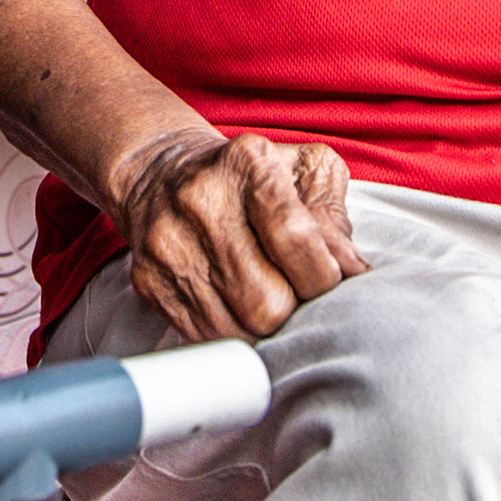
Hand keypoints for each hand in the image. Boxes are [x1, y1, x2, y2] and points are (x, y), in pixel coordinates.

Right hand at [110, 127, 368, 340]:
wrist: (160, 173)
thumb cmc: (248, 178)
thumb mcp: (303, 173)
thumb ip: (333, 218)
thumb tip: (352, 270)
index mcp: (247, 162)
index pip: (297, 239)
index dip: (324, 275)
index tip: (329, 279)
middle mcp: (200, 199)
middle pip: (267, 300)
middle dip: (295, 310)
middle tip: (300, 296)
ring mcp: (169, 243)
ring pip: (237, 328)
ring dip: (266, 328)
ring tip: (273, 303)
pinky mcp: (149, 280)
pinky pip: (205, 337)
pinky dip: (234, 335)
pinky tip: (241, 311)